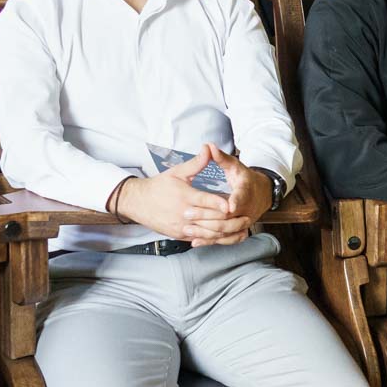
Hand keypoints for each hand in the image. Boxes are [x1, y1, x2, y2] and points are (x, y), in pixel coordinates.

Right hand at [111, 149, 234, 242]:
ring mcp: (181, 227)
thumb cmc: (159, 186)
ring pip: (207, 232)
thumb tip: (208, 148)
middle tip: (247, 217)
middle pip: (209, 219)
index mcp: (184, 197)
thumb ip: (196, 163)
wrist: (138, 203)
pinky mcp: (180, 235)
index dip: (218, 203)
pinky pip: (200, 238)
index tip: (231, 204)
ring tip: (242, 228)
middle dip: (229, 220)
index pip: (204, 201)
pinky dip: (215, 238)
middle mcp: (183, 214)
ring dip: (226, 232)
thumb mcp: (177, 172)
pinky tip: (228, 236)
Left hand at [173, 144, 272, 245]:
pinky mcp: (238, 231)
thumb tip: (208, 146)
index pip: (241, 197)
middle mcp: (247, 209)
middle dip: (209, 217)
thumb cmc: (244, 178)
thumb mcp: (235, 166)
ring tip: (187, 230)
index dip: (235, 202)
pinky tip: (195, 241)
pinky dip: (210, 241)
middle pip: (229, 218)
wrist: (261, 194)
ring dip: (207, 232)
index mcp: (246, 191)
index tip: (228, 206)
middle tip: (188, 213)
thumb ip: (221, 158)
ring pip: (226, 231)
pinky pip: (225, 239)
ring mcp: (243, 222)